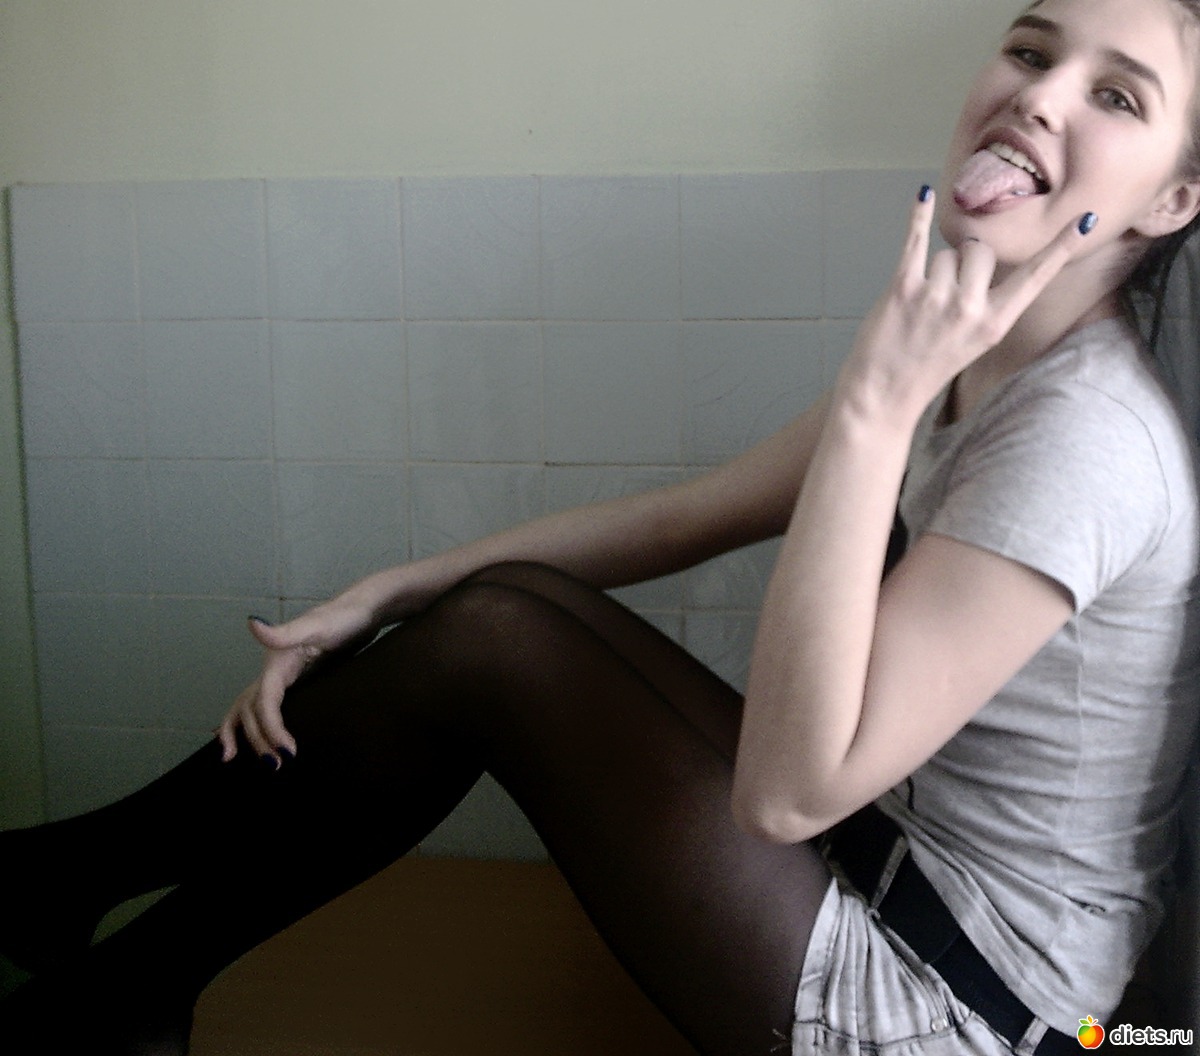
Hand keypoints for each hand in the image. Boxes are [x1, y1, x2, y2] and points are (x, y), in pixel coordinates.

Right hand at [216, 595, 376, 764]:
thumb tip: (252, 622)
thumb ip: (285, 630)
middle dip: (258, 739)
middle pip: (253, 711)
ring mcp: (284, 677)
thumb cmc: (342, 617)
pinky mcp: (297, 682)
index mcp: (276, 662)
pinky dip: (258, 723)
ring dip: (249, 735)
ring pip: (252, 709)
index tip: (288, 751)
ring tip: (245, 761)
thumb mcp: (317, 625)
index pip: (264, 702)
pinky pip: (271, 707)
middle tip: (276, 766)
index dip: (270, 728)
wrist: (362, 612)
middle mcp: (274, 671)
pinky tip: (258, 740)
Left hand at [842, 189, 1096, 425]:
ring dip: (934, 268)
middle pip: (981, 252)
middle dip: (966, 262)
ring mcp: (936, 298)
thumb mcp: (973, 342)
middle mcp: (969, 309)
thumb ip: (986, 303)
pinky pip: (915, 241)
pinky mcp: (902, 289)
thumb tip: (983, 256)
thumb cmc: (927, 367)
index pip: (1036, 276)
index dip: (1062, 247)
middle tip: (946, 294)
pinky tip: (924, 195)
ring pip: (947, 252)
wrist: (883, 394)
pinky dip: (918, 216)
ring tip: (921, 303)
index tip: (1088, 218)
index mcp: (995, 324)